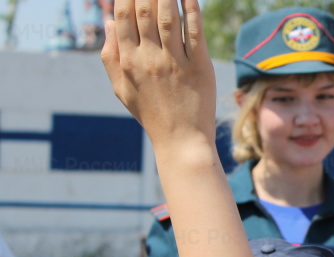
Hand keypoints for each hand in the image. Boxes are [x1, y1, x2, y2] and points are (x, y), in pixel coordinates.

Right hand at [101, 0, 216, 145]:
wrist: (181, 141)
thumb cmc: (151, 114)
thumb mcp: (122, 89)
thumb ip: (111, 55)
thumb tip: (108, 22)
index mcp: (129, 62)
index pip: (123, 17)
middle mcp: (150, 59)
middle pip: (146, 12)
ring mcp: (175, 63)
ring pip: (168, 18)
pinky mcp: (199, 68)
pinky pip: (195, 33)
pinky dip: (192, 10)